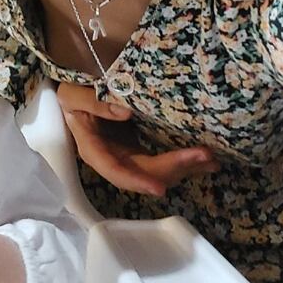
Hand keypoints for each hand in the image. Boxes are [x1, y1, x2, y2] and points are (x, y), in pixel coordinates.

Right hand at [57, 82, 219, 196]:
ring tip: (212, 159)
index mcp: (94, 150)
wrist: (75, 94)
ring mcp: (128, 156)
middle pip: (145, 173)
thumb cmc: (71, 95)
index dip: (136, 180)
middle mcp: (114, 159)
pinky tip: (206, 159)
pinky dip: (184, 161)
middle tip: (204, 155)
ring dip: (186, 168)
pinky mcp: (140, 149)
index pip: (115, 171)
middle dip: (175, 168)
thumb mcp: (73, 95)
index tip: (158, 187)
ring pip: (158, 171)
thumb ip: (93, 101)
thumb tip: (126, 111)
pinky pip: (163, 160)